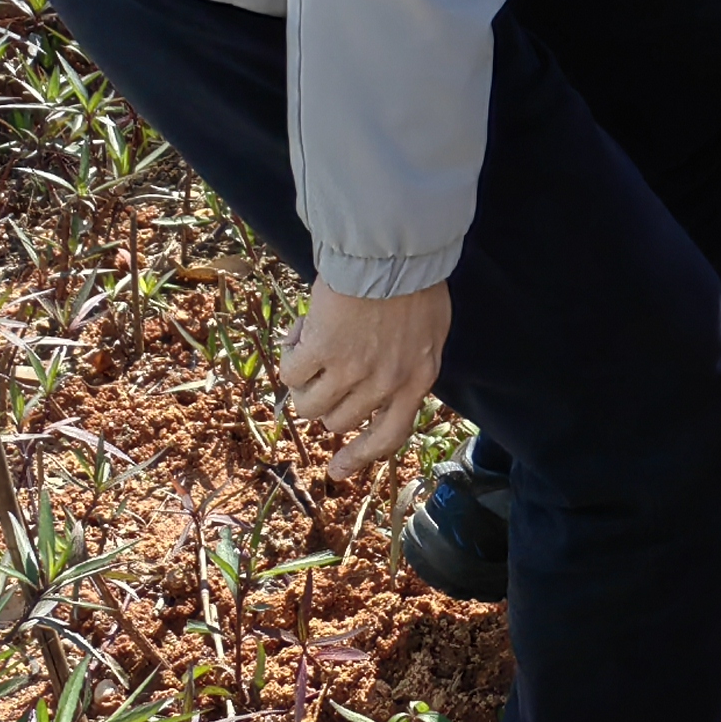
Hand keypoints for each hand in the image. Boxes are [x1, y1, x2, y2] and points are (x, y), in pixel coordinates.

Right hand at [279, 281, 453, 482]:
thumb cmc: (415, 282)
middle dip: (325, 404)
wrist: (395, 250)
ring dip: (303, 386)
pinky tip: (300, 334)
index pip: (389, 435)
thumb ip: (409, 365)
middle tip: (321, 376)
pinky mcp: (321, 352)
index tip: (336, 470)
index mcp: (417, 380)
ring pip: (310, 406)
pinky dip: (290, 358)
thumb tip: (378, 389)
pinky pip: (291, 375)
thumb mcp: (429, 333)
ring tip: (308, 354)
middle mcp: (386, 383)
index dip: (360, 455)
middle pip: (339, 421)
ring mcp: (352, 370)